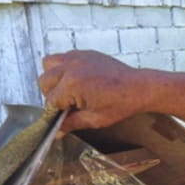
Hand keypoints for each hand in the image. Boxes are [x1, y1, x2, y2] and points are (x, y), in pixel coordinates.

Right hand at [38, 50, 156, 131]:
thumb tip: (57, 131)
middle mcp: (72, 67)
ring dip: (53, 78)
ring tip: (68, 89)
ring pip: (49, 64)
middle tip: (67, 104)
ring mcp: (78, 57)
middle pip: (44, 81)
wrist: (139, 88)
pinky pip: (63, 57)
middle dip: (52, 95)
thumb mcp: (95, 119)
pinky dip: (64, 67)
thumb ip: (72, 124)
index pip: (50, 101)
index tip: (61, 117)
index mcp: (73, 84)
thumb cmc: (121, 103)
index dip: (55, 112)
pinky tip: (77, 80)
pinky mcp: (85, 53)